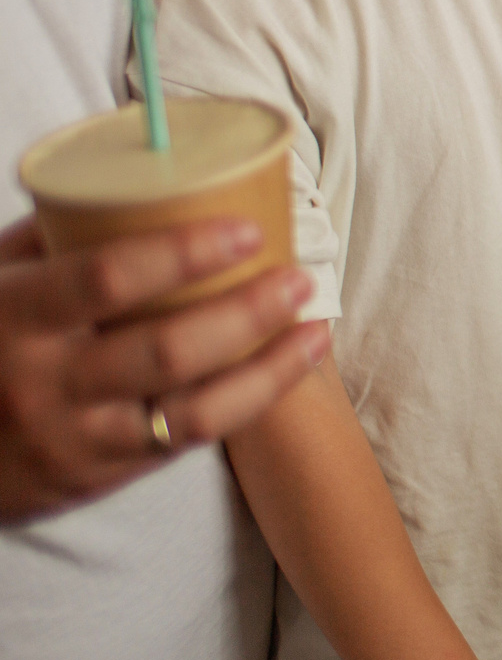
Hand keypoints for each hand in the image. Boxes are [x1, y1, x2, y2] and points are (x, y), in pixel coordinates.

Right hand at [0, 214, 321, 519]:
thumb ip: (54, 239)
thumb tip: (145, 182)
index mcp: (13, 315)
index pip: (107, 279)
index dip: (184, 253)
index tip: (247, 228)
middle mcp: (44, 384)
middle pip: (167, 350)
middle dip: (247, 312)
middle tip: (298, 277)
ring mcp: (73, 439)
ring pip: (193, 411)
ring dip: (266, 368)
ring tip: (313, 328)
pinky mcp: (95, 477)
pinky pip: (183, 442)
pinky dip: (243, 404)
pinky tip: (280, 371)